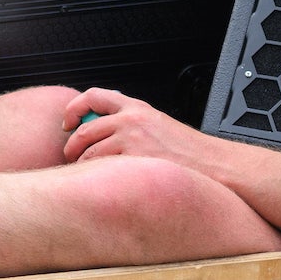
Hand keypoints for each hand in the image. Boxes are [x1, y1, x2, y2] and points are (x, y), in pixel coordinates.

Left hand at [60, 88, 205, 166]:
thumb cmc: (188, 150)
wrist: (213, 164)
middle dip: (72, 146)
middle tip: (71, 156)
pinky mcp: (135, 161)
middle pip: (84, 129)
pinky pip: (103, 169)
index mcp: (137, 108)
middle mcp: (131, 120)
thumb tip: (101, 133)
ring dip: (83, 165)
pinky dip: (98, 177)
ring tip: (88, 174)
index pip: (93, 96)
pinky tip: (104, 183)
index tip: (68, 122)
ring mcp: (132, 140)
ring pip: (89, 152)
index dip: (74, 109)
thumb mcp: (158, 125)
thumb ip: (131, 124)